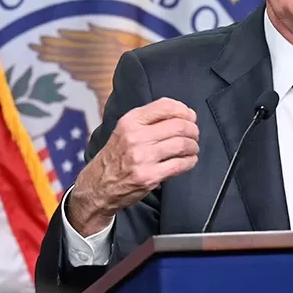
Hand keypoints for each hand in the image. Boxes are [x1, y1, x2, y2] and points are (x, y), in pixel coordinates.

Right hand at [67, 98, 199, 234]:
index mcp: (130, 121)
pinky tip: (189, 160)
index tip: (190, 116)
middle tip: (194, 134)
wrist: (98, 186)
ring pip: (182, 144)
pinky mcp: (149, 176)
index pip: (165, 106)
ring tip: (192, 148)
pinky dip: (190, 161)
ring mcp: (142, 158)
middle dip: (193, 129)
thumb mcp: (124, 130)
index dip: (184, 110)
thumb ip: (148, 120)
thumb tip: (182, 114)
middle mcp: (135, 137)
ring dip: (193, 146)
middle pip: (178, 125)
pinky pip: (180, 165)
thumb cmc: (115, 157)